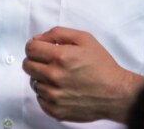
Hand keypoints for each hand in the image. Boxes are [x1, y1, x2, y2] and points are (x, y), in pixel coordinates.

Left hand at [22, 27, 143, 122]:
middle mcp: (55, 76)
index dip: (33, 45)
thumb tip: (37, 38)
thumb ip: (58, 33)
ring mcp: (54, 95)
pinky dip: (46, 93)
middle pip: (27, 65)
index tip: (39, 48)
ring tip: (59, 76)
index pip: (30, 49)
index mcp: (60, 57)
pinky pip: (39, 99)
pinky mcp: (56, 110)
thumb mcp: (84, 38)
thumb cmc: (102, 66)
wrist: (116, 93)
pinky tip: (60, 89)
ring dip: (42, 77)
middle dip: (36, 60)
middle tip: (49, 61)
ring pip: (33, 82)